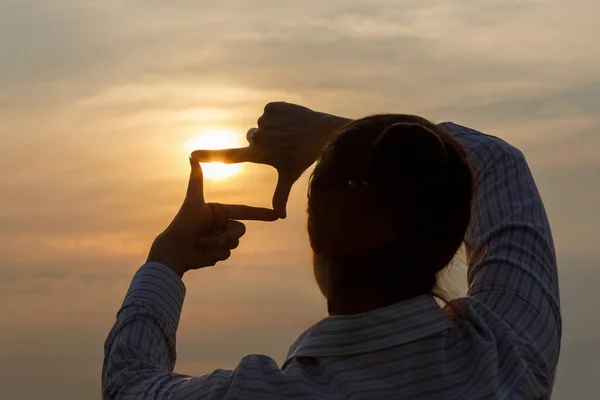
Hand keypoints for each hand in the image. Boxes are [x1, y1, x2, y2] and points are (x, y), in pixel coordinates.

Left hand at [147, 157, 277, 277]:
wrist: (173, 250)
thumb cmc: (182, 224)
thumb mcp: (192, 201)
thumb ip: (196, 180)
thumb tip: (192, 156)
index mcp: (219, 212)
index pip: (243, 211)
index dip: (260, 214)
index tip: (276, 215)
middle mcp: (220, 225)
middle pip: (240, 230)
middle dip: (226, 235)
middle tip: (210, 237)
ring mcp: (219, 240)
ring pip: (234, 243)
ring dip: (218, 244)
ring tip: (202, 243)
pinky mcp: (217, 254)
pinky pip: (227, 253)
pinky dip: (215, 253)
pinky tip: (202, 252)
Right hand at [192, 102, 349, 217]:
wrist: (324, 135)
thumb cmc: (304, 158)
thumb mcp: (289, 177)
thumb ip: (280, 196)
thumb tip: (279, 217)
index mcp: (258, 154)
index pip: (229, 156)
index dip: (209, 156)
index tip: (192, 154)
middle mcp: (258, 138)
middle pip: (252, 137)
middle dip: (263, 139)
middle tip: (283, 143)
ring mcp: (265, 121)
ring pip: (263, 124)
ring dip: (273, 127)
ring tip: (291, 132)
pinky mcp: (272, 107)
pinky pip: (271, 110)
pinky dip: (280, 114)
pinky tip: (292, 120)